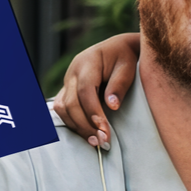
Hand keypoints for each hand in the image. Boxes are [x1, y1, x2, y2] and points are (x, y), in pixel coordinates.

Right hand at [55, 32, 142, 146]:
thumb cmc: (126, 57)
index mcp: (87, 62)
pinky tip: (86, 132)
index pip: (85, 91)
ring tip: (95, 141)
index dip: (93, 113)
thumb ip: (120, 84)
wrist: (119, 48)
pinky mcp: (68, 90)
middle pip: (70, 103)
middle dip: (85, 125)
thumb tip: (112, 106)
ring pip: (62, 108)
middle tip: (102, 142)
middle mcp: (72, 72)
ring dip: (76, 126)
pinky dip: (72, 122)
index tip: (104, 131)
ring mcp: (68, 81)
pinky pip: (62, 108)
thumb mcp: (128, 66)